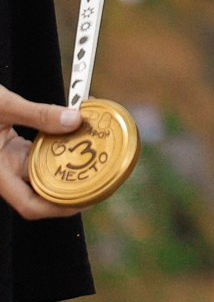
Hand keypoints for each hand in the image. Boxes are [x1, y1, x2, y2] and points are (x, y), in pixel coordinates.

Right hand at [0, 84, 86, 220]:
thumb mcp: (2, 105)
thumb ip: (38, 114)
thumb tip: (75, 120)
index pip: (30, 205)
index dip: (61, 207)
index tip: (90, 198)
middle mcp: (2, 173)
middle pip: (42, 191)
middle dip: (74, 185)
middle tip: (105, 174)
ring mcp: (6, 162)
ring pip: (42, 172)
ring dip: (68, 163)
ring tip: (97, 153)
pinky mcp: (9, 150)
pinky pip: (37, 155)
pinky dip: (57, 146)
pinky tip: (76, 132)